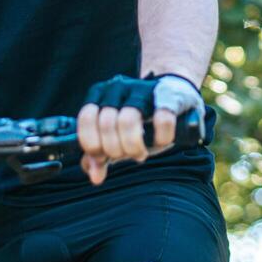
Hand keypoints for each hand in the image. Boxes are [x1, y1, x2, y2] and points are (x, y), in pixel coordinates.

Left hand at [76, 74, 203, 185]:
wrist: (174, 98)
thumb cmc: (142, 122)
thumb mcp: (117, 138)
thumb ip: (101, 155)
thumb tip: (94, 175)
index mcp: (100, 94)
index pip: (86, 118)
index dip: (93, 144)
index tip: (102, 157)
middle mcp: (119, 87)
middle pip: (107, 123)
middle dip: (115, 149)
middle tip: (126, 155)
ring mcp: (144, 88)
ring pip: (128, 120)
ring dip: (133, 146)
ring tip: (140, 153)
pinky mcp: (169, 95)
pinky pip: (162, 119)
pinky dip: (162, 137)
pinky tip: (162, 142)